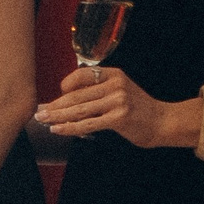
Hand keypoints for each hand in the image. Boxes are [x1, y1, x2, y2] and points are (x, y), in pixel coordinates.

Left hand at [36, 64, 171, 148]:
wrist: (164, 122)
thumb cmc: (140, 109)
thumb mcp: (122, 91)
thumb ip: (101, 91)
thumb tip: (69, 99)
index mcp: (114, 74)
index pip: (82, 74)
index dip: (66, 85)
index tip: (56, 96)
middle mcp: (115, 85)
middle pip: (77, 95)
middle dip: (55, 105)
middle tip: (40, 112)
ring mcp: (117, 101)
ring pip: (79, 110)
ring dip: (58, 116)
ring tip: (44, 121)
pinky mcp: (118, 118)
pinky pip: (88, 124)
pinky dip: (70, 128)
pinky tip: (59, 129)